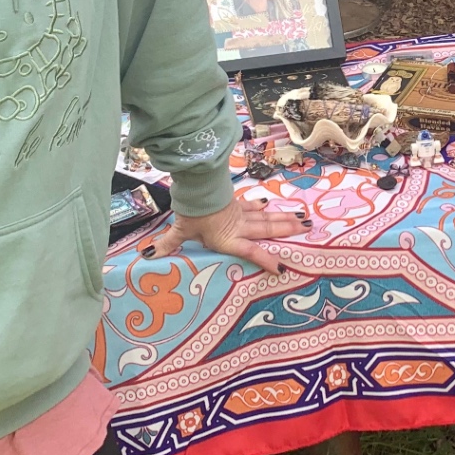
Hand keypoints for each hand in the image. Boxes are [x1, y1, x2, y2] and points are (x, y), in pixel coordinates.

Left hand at [144, 199, 309, 274]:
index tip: (281, 268)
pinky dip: (260, 206)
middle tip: (307, 229)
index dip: (266, 260)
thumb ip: (168, 243)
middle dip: (287, 230)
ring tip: (302, 218)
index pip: (251, 252)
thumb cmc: (192, 212)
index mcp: (229, 238)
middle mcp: (239, 227)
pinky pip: (252, 206)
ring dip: (284, 218)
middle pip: (267, 229)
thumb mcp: (181, 230)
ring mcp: (240, 213)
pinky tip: (267, 203)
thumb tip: (147, 254)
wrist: (198, 186)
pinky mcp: (235, 203)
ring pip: (266, 217)